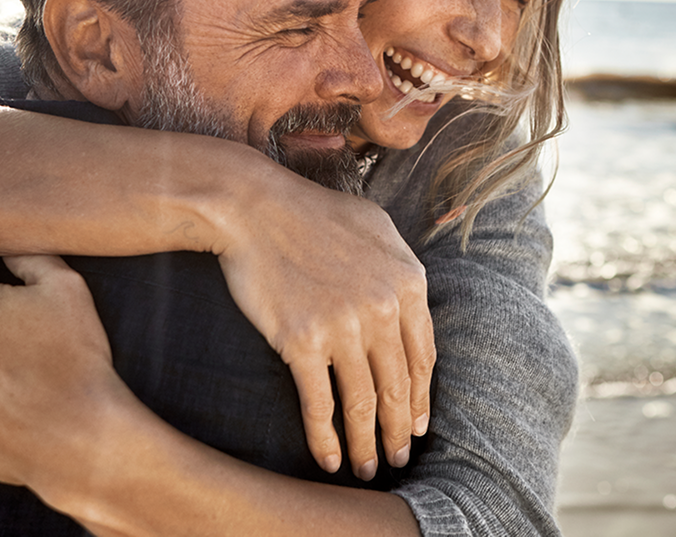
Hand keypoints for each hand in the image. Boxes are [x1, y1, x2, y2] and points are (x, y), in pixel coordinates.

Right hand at [213, 173, 434, 479]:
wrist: (252, 208)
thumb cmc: (311, 213)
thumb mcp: (376, 227)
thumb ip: (401, 268)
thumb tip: (413, 305)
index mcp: (408, 282)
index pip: (423, 356)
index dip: (421, 397)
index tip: (417, 422)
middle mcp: (383, 309)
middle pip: (397, 386)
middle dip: (399, 430)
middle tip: (398, 457)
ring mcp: (343, 327)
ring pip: (362, 402)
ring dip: (367, 443)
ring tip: (368, 467)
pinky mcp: (302, 342)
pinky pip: (319, 403)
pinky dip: (326, 438)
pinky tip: (329, 459)